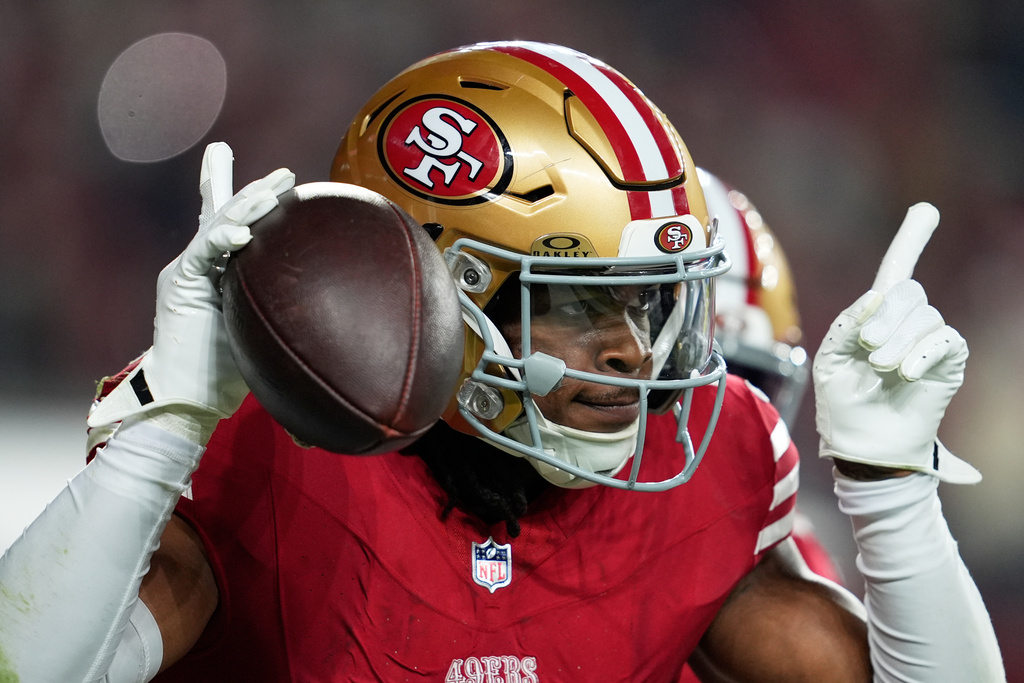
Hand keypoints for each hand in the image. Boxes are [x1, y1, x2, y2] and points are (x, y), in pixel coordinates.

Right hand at [88, 142, 294, 429]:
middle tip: (286, 175)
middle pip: (229, 216)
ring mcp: (188, 272)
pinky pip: (201, 252)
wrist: (190, 398)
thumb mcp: (267, 333)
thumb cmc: (229, 373)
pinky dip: (221, 238)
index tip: (280, 181)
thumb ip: (287, 315)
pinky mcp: (178, 283)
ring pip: (218, 225)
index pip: (237, 229)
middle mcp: (205, 266)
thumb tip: (338, 319)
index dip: (252, 201)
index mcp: (224, 274)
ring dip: (246, 205)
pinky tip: (243, 233)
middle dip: (256, 193)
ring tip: (272, 191)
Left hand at [812, 203, 980, 482]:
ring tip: (880, 368)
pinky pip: (944, 341)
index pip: (895, 271)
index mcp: (873, 317)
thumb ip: (847, 324)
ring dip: (898, 340)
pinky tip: (903, 372)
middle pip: (908, 290)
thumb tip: (877, 295)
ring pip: (924, 316)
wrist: (861, 445)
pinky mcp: (948, 363)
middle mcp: (904, 324)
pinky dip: (921, 353)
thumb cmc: (842, 403)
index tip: (925, 210)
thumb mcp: (830, 358)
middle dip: (886, 314)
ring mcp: (928, 343)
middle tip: (867, 346)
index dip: (910, 240)